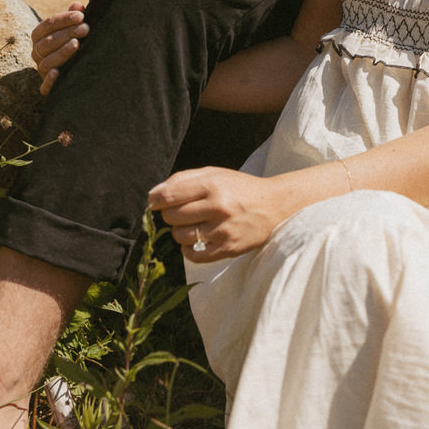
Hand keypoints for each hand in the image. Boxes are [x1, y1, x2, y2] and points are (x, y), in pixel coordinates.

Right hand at [30, 3, 88, 94]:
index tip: (81, 16)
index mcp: (39, 36)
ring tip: (77, 44)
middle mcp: (37, 53)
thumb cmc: (76, 39)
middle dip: (67, 34)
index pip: (47, 25)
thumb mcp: (75, 27)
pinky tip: (58, 73)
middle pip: (47, 42)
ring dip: (61, 53)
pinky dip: (49, 81)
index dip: (64, 19)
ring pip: (46, 62)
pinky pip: (44, 87)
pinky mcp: (47, 87)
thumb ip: (75, 16)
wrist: (78, 67)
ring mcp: (41, 70)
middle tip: (85, 28)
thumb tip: (77, 5)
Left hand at [149, 166, 311, 260]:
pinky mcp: (226, 249)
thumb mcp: (215, 174)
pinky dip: (189, 248)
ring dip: (181, 231)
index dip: (155, 200)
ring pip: (179, 236)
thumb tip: (154, 195)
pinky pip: (192, 255)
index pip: (169, 195)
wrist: (274, 207)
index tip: (155, 202)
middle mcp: (218, 207)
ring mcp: (222, 230)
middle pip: (171, 217)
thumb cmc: (240, 188)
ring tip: (195, 224)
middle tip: (184, 211)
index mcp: (213, 185)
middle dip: (171, 214)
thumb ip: (183, 179)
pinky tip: (198, 238)